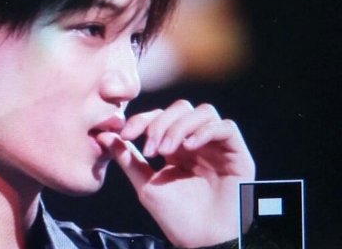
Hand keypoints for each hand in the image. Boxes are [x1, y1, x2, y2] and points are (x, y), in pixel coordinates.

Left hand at [97, 100, 255, 248]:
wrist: (204, 243)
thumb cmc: (178, 219)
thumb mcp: (147, 185)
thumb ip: (128, 159)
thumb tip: (104, 136)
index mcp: (177, 146)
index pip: (160, 116)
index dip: (143, 119)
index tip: (126, 133)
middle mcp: (198, 141)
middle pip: (181, 107)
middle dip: (162, 122)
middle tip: (153, 148)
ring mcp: (218, 145)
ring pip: (203, 112)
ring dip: (181, 126)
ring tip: (169, 150)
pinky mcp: (237, 152)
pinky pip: (226, 126)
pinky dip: (205, 131)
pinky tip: (191, 147)